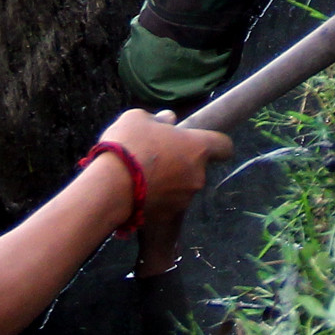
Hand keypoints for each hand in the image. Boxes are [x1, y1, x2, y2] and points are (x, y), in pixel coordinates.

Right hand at [96, 107, 228, 220]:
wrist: (110, 186)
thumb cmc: (128, 145)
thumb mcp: (138, 119)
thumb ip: (158, 119)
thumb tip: (168, 119)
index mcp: (197, 147)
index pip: (224, 146)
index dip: (216, 144)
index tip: (204, 144)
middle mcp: (198, 174)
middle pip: (197, 167)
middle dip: (182, 163)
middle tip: (157, 157)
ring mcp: (185, 198)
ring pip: (183, 186)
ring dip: (170, 181)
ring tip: (142, 176)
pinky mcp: (169, 215)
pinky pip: (168, 203)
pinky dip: (158, 198)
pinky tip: (137, 192)